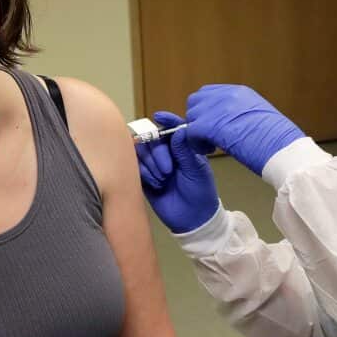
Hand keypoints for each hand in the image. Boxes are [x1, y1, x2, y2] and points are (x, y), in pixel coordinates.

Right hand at [136, 111, 219, 232]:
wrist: (192, 219)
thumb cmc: (200, 192)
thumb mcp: (196, 169)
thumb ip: (184, 150)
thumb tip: (178, 129)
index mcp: (182, 147)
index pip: (172, 128)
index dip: (166, 120)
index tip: (160, 116)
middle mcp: (166, 153)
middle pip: (152, 139)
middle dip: (157, 153)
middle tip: (168, 170)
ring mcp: (154, 165)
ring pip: (141, 152)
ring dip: (151, 164)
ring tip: (163, 179)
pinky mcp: (144, 178)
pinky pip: (136, 167)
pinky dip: (144, 173)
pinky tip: (156, 184)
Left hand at [186, 85, 304, 174]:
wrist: (284, 150)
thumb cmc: (279, 141)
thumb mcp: (260, 117)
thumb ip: (241, 114)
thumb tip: (229, 123)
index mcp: (240, 92)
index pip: (209, 93)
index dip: (206, 111)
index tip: (213, 127)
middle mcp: (227, 95)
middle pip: (196, 101)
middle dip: (198, 119)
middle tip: (209, 137)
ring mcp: (218, 108)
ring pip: (191, 116)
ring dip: (196, 132)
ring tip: (211, 145)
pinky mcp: (211, 125)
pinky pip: (191, 132)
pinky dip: (196, 143)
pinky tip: (208, 150)